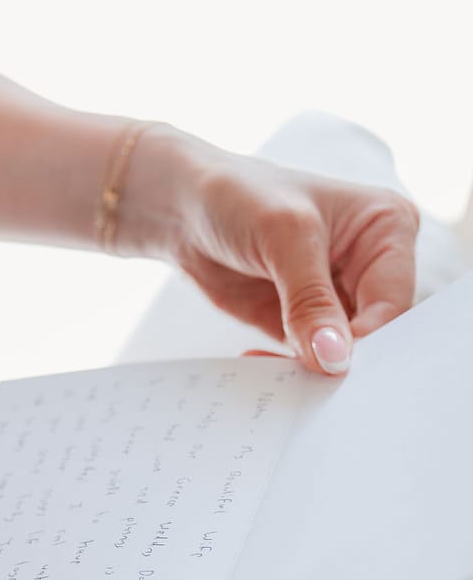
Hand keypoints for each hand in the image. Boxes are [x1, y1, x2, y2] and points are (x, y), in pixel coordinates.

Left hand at [122, 124, 419, 374]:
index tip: (334, 362)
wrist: (184, 209)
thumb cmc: (238, 196)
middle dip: (346, 360)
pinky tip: (265, 371)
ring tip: (287, 380)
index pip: (394, 299)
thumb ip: (311, 299)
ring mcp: (338, 298)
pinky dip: (291, 373)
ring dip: (315, 372)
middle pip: (377, 332)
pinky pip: (310, 361)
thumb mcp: (282, 236)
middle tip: (317, 383)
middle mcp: (369, 265)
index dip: (370, 337)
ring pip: (344, 352)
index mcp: (387, 228)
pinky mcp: (306, 324)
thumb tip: (334, 357)